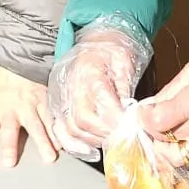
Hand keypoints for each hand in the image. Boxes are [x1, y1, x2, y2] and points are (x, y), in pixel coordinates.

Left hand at [0, 60, 57, 166]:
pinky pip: (53, 115)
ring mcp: (31, 104)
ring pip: (38, 126)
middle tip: (10, 162)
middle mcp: (13, 108)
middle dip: (10, 147)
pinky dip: (59, 128)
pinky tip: (65, 139)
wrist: (19, 47)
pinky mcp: (45, 97)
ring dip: (44, 142)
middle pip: (11, 131)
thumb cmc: (3, 63)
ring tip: (50, 156)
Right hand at [47, 26, 145, 158]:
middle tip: (123, 138)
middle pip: (82, 120)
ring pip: (70, 128)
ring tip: (109, 142)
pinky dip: (73, 143)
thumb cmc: (113, 49)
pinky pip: (59, 128)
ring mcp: (60, 94)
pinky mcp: (57, 102)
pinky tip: (88, 148)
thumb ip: (125, 90)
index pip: (100, 103)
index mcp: (88, 70)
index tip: (130, 128)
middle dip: (105, 134)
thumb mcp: (125, 63)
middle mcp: (69, 84)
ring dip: (91, 141)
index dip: (116, 120)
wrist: (96, 40)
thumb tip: (129, 116)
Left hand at [137, 50, 188, 158]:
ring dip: (167, 145)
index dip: (144, 118)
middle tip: (153, 120)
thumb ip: (167, 92)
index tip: (144, 112)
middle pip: (163, 141)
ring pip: (176, 156)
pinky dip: (184, 146)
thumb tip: (150, 107)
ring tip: (167, 130)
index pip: (157, 123)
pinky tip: (185, 132)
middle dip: (153, 131)